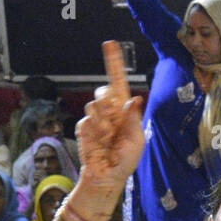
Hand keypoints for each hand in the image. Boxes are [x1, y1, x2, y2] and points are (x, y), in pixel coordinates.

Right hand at [76, 41, 144, 194]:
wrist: (108, 176)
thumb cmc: (125, 159)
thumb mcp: (136, 140)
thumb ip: (133, 119)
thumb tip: (134, 99)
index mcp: (123, 110)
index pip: (118, 82)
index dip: (114, 63)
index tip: (110, 44)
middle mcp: (108, 111)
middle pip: (104, 91)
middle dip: (108, 101)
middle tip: (113, 120)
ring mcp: (95, 119)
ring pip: (94, 105)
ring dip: (103, 122)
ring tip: (108, 138)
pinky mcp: (84, 129)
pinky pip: (87, 121)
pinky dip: (94, 131)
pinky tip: (99, 143)